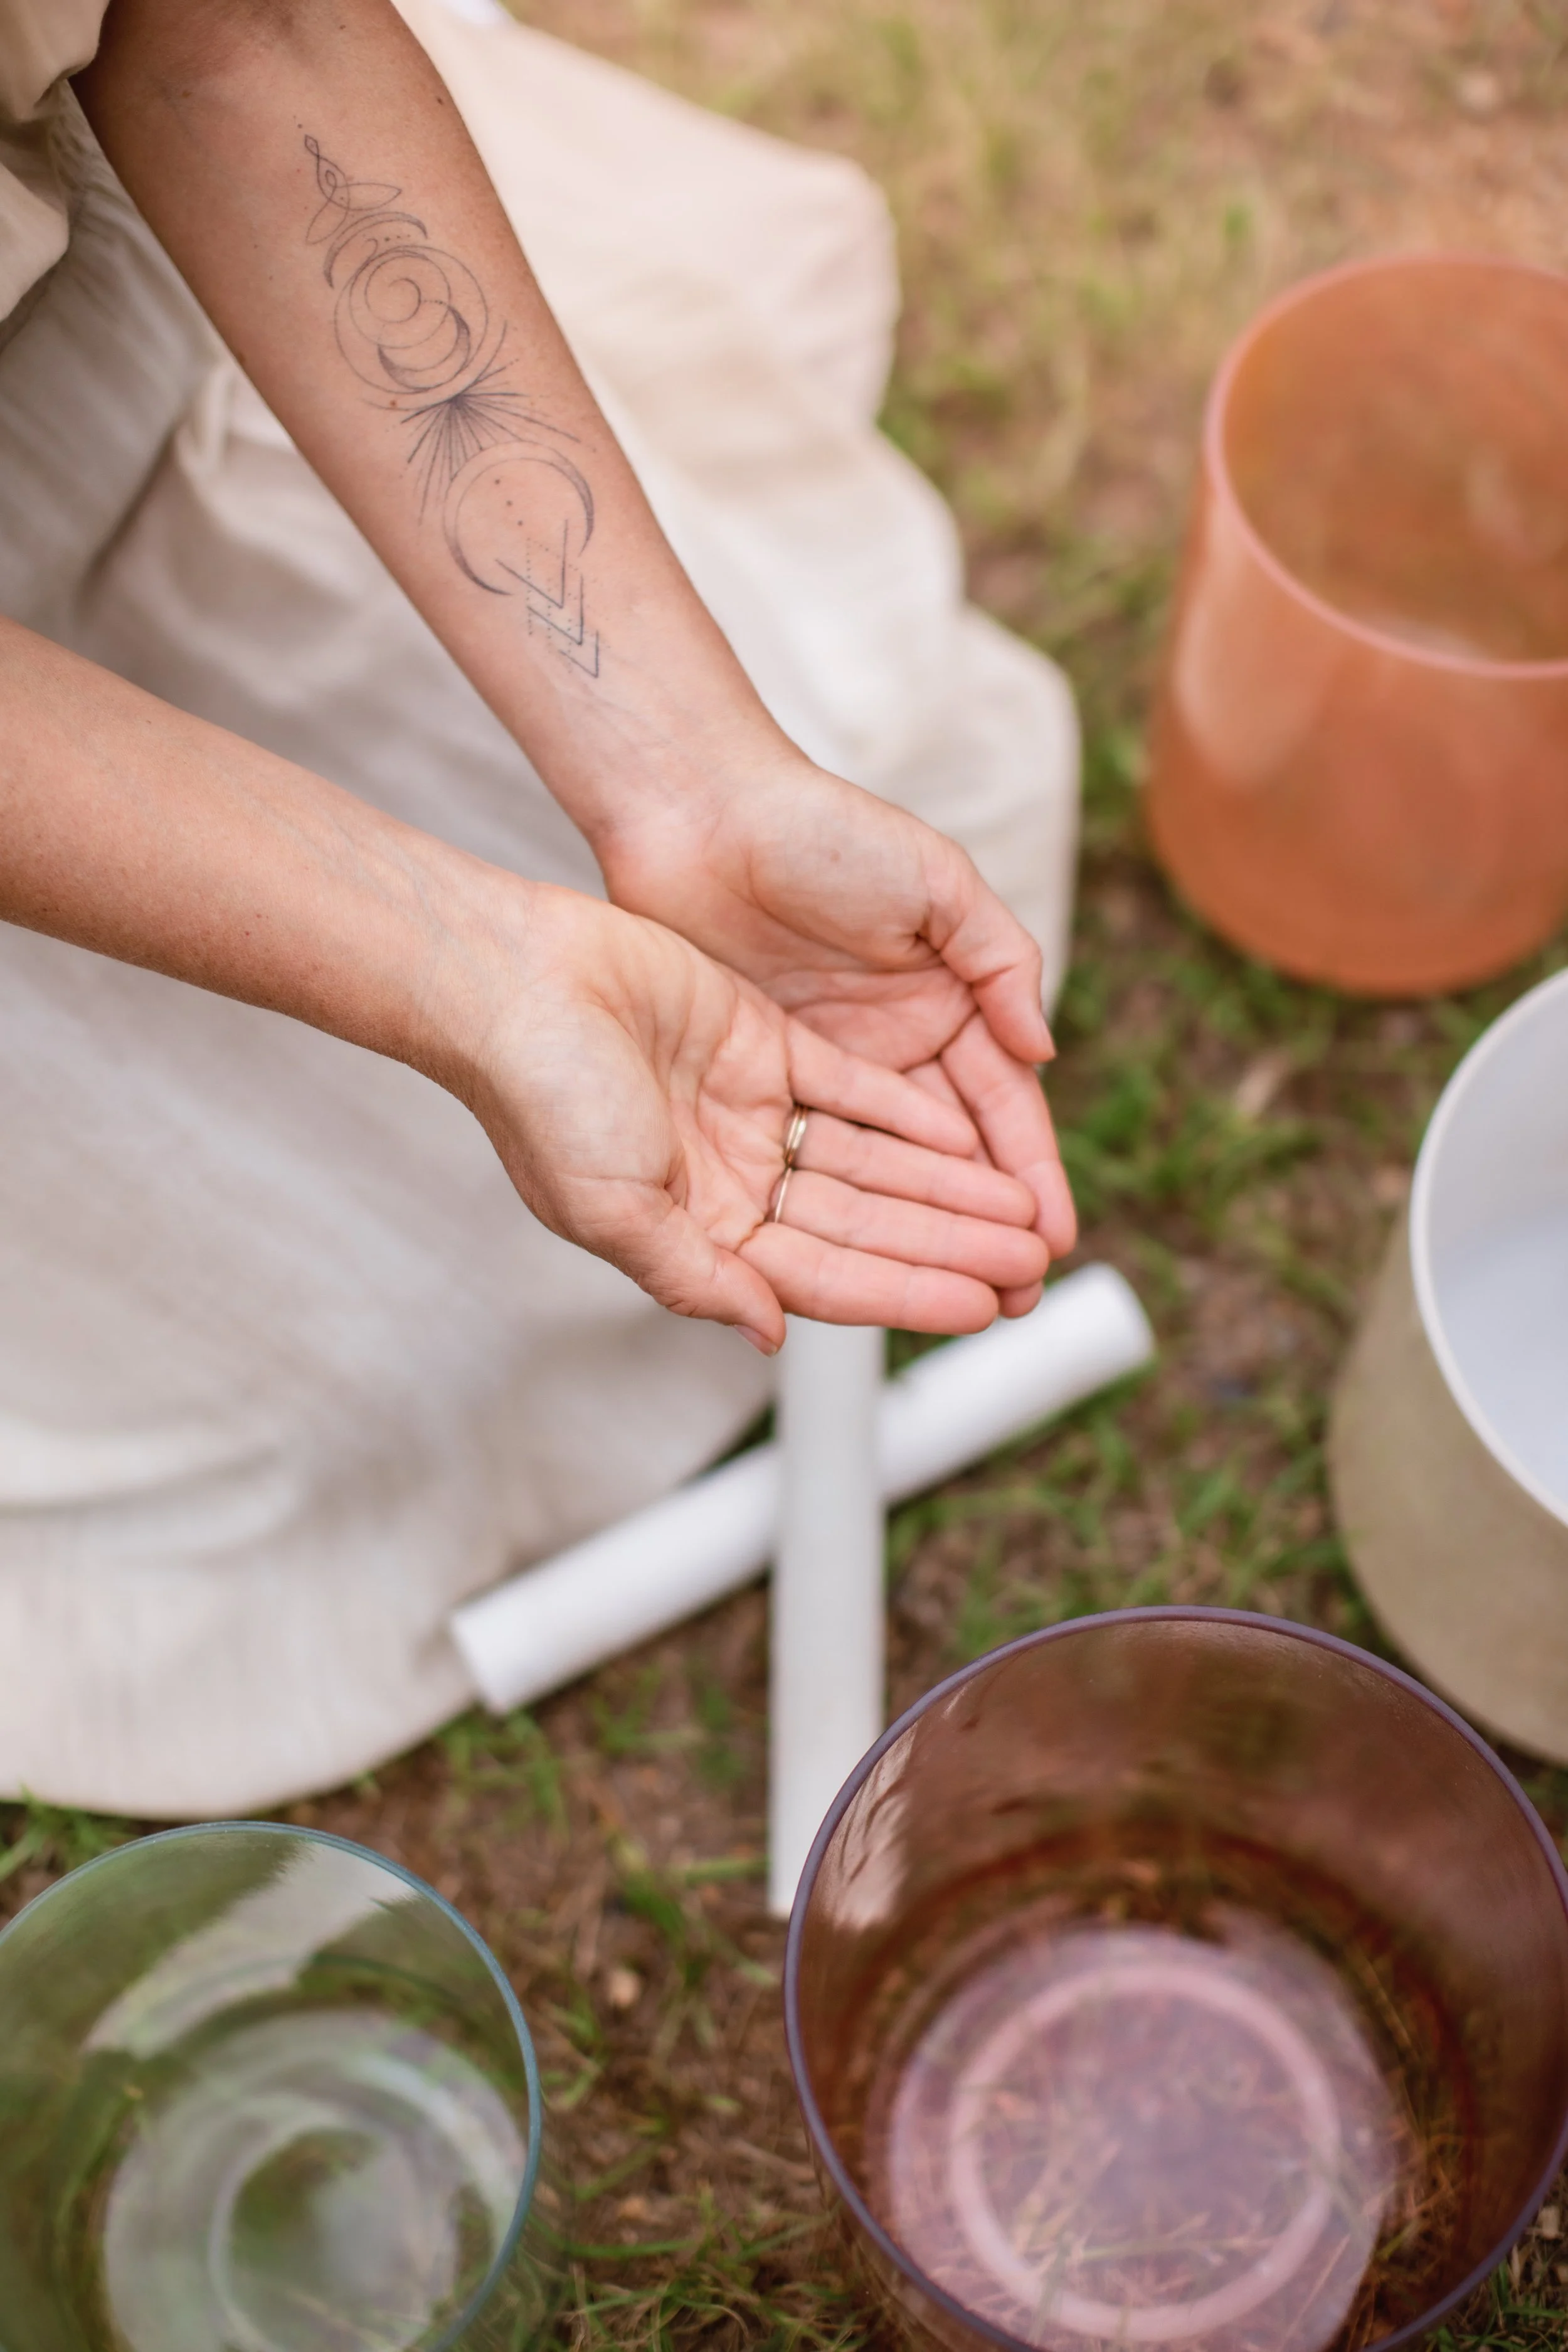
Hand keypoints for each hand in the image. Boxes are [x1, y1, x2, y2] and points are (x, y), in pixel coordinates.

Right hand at [456, 883, 1048, 1351]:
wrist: (507, 979)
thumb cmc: (539, 1097)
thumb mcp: (612, 1209)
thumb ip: (695, 1277)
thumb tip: (771, 1334)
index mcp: (698, 1232)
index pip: (830, 1276)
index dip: (911, 1294)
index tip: (986, 1307)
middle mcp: (731, 1181)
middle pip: (867, 1224)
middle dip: (951, 1246)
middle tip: (1031, 1263)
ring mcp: (749, 1112)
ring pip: (875, 1161)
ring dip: (947, 1187)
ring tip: (1021, 1210)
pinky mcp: (760, 1044)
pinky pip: (854, 1090)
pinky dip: (910, 1115)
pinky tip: (969, 1137)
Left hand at [593, 748, 1076, 1314]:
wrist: (696, 814)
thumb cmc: (819, 829)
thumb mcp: (935, 881)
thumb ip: (999, 961)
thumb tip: (1044, 1050)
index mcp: (948, 1001)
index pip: (1001, 1106)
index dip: (1028, 1172)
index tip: (1052, 1236)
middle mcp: (894, 1047)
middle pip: (952, 1157)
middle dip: (984, 1226)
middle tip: (1015, 1293)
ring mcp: (828, 1069)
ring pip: (887, 1173)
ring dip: (920, 1234)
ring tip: (953, 1297)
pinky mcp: (762, 1080)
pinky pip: (813, 1160)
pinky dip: (841, 1210)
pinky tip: (863, 1261)